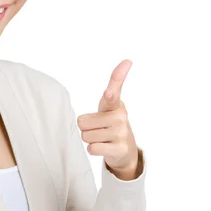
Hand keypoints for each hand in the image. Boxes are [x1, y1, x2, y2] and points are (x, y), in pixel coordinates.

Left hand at [76, 59, 138, 175]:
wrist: (125, 150)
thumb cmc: (111, 124)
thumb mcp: (109, 105)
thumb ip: (112, 86)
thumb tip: (127, 61)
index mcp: (116, 104)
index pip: (113, 93)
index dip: (110, 93)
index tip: (109, 92)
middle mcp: (120, 117)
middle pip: (82, 122)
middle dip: (85, 128)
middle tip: (98, 129)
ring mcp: (121, 133)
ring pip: (86, 136)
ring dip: (90, 139)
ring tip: (102, 138)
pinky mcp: (120, 149)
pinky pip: (93, 148)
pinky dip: (93, 149)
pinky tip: (104, 147)